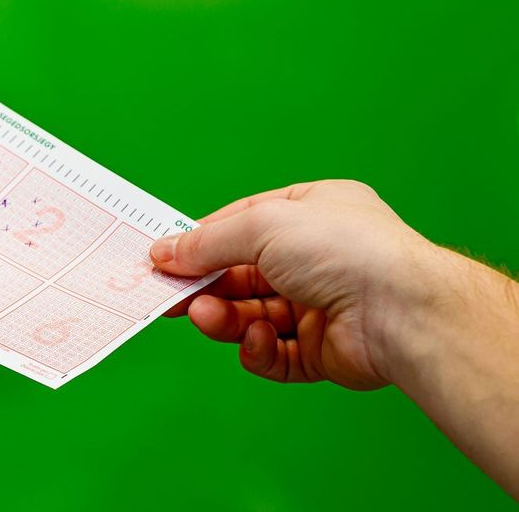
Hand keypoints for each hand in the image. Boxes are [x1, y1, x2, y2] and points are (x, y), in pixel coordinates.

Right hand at [149, 180, 452, 389]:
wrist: (401, 313)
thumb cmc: (345, 251)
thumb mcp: (262, 226)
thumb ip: (207, 242)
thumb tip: (164, 252)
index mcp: (313, 213)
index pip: (243, 224)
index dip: (201, 242)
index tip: (163, 259)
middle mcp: (317, 258)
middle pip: (242, 275)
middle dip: (205, 286)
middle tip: (168, 297)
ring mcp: (320, 305)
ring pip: (251, 315)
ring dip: (223, 318)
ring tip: (205, 318)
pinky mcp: (321, 350)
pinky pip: (273, 352)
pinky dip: (256, 348)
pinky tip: (255, 338)